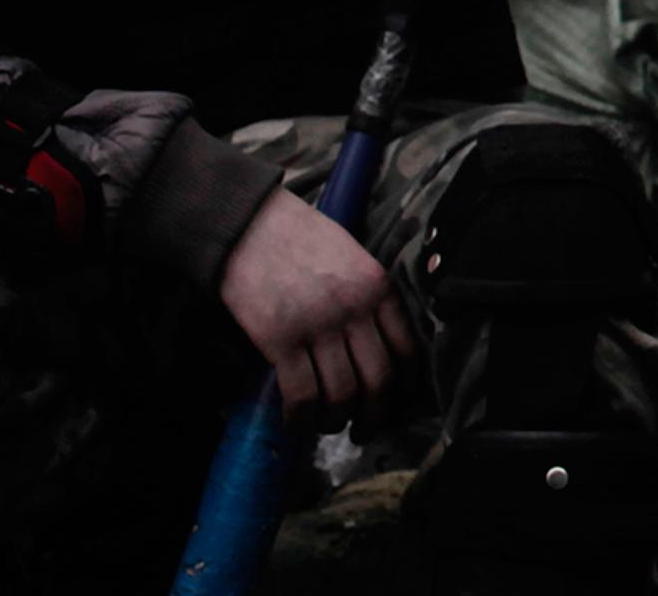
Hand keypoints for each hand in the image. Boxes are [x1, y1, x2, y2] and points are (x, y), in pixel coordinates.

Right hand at [218, 186, 415, 422]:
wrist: (250, 226)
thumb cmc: (299, 240)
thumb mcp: (352, 259)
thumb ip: (366, 298)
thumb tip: (370, 346)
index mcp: (378, 288)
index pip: (407, 348)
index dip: (405, 386)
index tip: (396, 402)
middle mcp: (356, 310)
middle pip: (378, 379)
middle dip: (374, 415)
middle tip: (363, 430)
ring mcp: (319, 326)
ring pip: (341, 394)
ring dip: (334, 421)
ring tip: (326, 426)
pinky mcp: (281, 340)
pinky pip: (302, 394)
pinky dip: (300, 418)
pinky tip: (295, 422)